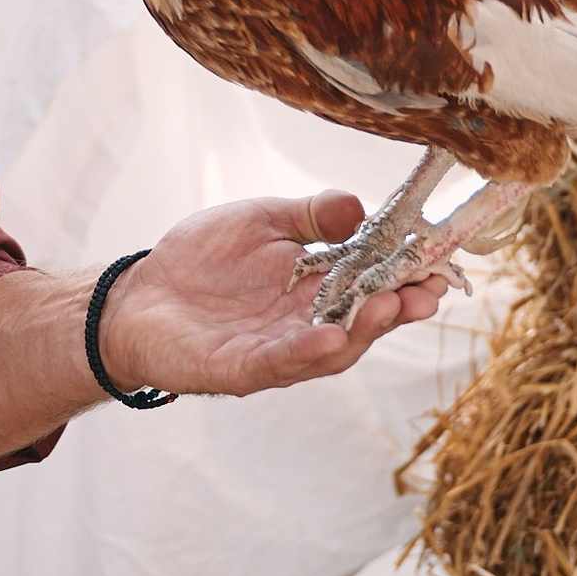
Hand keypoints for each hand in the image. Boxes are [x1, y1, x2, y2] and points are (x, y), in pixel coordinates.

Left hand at [98, 193, 446, 399]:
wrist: (137, 297)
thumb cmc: (200, 260)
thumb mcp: (260, 223)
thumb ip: (308, 217)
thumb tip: (358, 206)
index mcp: (318, 288)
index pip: (374, 282)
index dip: (407, 274)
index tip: (438, 258)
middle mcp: (307, 325)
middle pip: (365, 321)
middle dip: (399, 306)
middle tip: (427, 290)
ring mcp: (277, 351)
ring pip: (332, 348)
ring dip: (364, 330)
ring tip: (390, 306)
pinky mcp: (241, 370)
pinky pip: (281, 363)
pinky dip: (307, 351)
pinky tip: (330, 336)